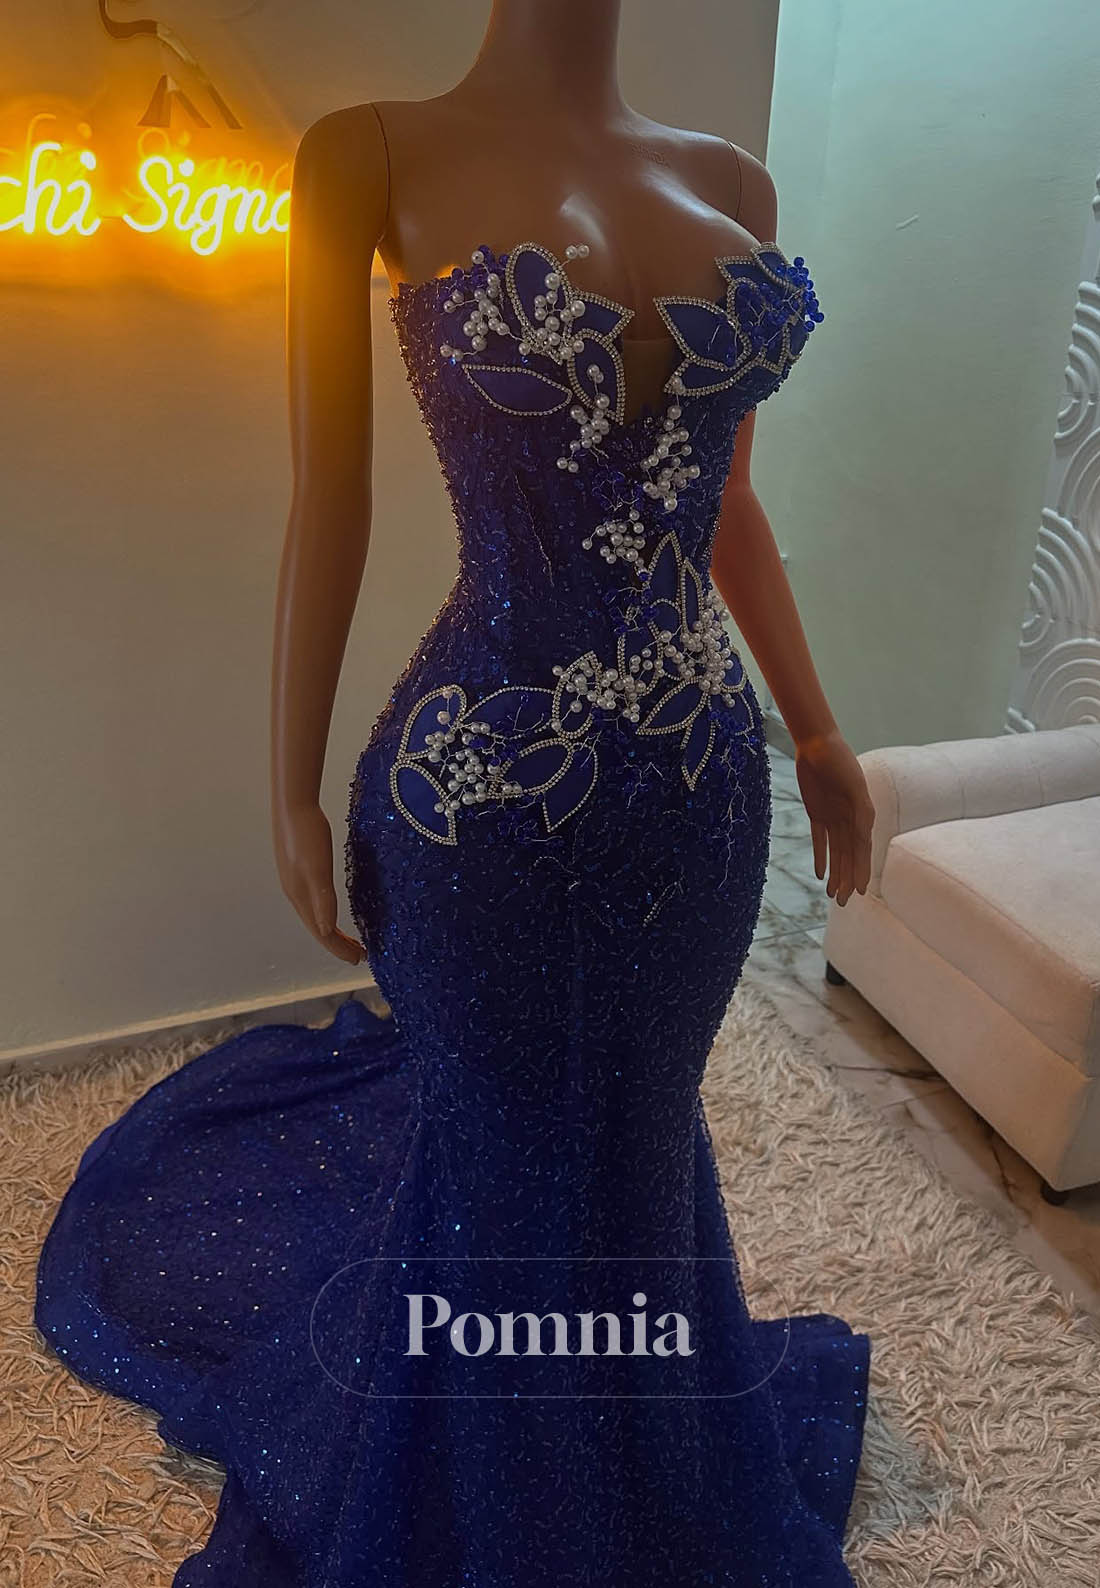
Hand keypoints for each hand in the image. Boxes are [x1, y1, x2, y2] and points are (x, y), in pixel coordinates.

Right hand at [274, 801, 366, 963]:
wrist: (293, 804)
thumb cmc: (306, 834)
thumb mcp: (317, 869)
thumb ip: (322, 900)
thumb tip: (326, 931)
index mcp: (301, 897)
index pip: (321, 933)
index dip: (339, 949)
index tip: (358, 959)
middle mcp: (296, 893)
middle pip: (318, 927)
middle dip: (337, 944)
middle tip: (358, 954)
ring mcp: (297, 881)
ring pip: (316, 915)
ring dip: (333, 930)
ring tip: (350, 938)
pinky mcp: (301, 869)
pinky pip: (316, 901)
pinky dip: (328, 913)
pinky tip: (334, 906)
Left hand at [793, 730, 873, 905]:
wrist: (817, 743)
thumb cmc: (839, 760)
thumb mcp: (852, 784)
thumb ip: (860, 809)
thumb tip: (865, 834)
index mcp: (862, 814)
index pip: (862, 849)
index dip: (861, 871)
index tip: (861, 892)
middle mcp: (850, 819)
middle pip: (849, 855)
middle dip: (848, 879)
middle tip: (844, 902)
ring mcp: (834, 817)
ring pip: (836, 852)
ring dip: (836, 873)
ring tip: (833, 894)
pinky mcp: (817, 813)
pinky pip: (820, 840)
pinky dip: (821, 856)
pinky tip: (820, 874)